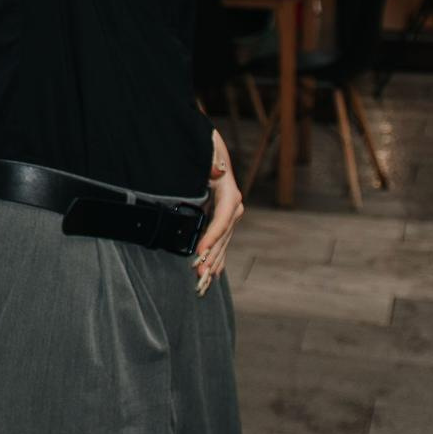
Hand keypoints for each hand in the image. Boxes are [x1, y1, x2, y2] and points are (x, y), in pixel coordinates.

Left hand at [194, 129, 244, 295]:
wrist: (211, 151)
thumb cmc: (206, 152)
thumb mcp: (207, 153)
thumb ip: (211, 162)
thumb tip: (217, 170)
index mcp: (229, 194)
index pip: (222, 219)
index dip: (211, 236)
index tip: (200, 251)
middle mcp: (233, 208)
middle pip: (223, 237)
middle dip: (211, 256)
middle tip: (199, 273)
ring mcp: (229, 216)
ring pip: (223, 244)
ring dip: (213, 262)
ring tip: (204, 282)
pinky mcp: (222, 222)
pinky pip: (220, 243)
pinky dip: (216, 259)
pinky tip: (213, 274)